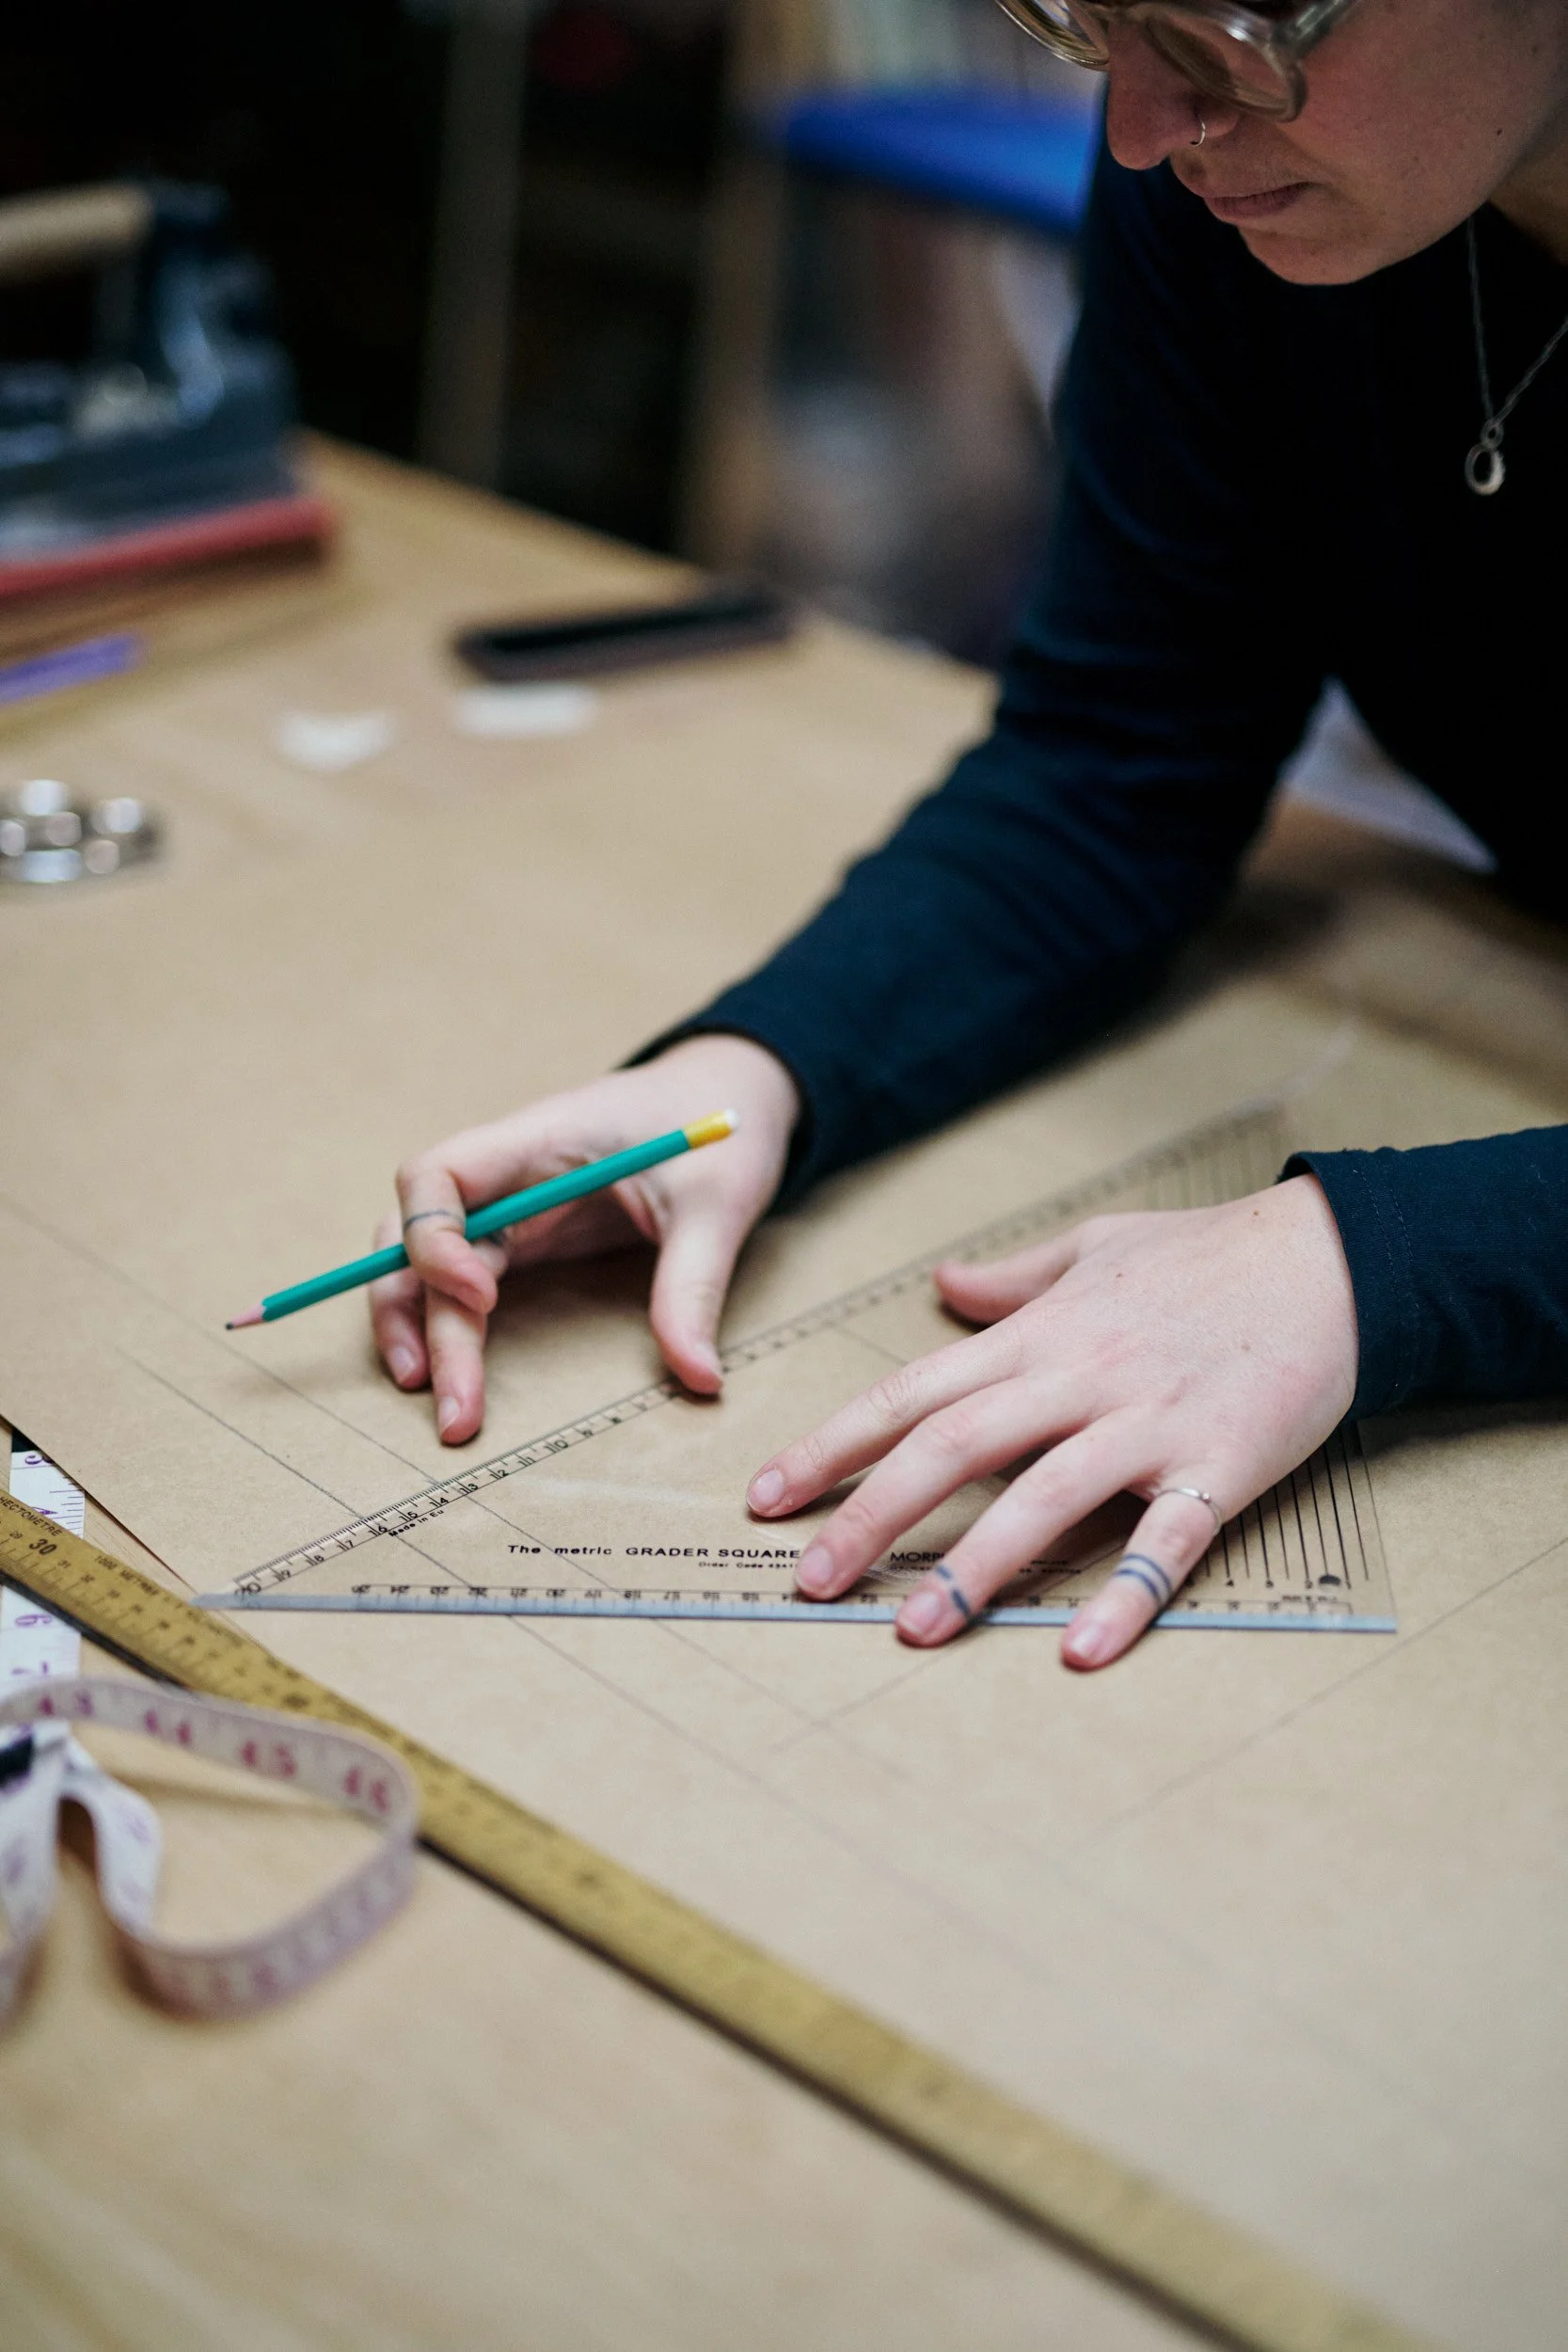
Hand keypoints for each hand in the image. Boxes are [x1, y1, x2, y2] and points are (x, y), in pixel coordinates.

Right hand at [370, 1035, 798, 1441]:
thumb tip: (701, 1380)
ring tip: (425, 1392)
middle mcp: (506, 1172)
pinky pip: (461, 1274)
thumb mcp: (716, 1207)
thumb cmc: (715, 1136)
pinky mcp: (525, 1235)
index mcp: (541, 1139)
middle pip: (416, 1232)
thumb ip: (695, 1287)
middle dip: (415, 1311)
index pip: (439, 1172)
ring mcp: (510, 1205)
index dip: (434, 1236)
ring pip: (424, 1258)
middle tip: (438, 1393)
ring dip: (414, 1320)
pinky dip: (445, 1318)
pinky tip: (447, 1369)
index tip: (481, 1295)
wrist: (727, 1097)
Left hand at [745, 1174, 1357, 1668]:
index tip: (768, 1495)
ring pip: (1041, 1497)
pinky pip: (1164, 1541)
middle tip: (809, 1579)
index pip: (911, 1393)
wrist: (1334, 1258)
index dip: (834, 1446)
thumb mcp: (1094, 1246)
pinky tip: (1081, 1651)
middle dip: (872, 1515)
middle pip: (953, 1447)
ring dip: (972, 1568)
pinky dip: (1123, 1598)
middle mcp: (1078, 1379)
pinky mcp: (1218, 1464)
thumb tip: (943, 1288)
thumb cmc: (1208, 1254)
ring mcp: (1146, 1423)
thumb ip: (1011, 1275)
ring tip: (912, 1630)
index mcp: (1038, 1335)